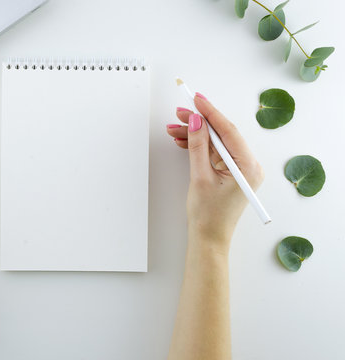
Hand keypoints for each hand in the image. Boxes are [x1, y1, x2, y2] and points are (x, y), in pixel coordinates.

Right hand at [166, 93, 263, 246]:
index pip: (228, 131)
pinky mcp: (229, 173)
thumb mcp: (200, 177)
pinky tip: (182, 141)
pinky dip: (198, 147)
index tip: (196, 99)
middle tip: (179, 113)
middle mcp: (248, 165)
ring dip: (195, 135)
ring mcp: (239, 169)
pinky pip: (213, 153)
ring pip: (215, 142)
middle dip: (199, 123)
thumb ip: (198, 147)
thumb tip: (195, 122)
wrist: (208, 238)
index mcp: (248, 166)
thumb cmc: (208, 215)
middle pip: (222, 134)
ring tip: (173, 129)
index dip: (211, 113)